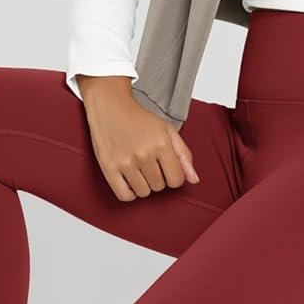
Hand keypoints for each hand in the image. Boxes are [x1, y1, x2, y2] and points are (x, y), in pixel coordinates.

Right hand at [77, 75, 199, 201]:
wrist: (110, 107)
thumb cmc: (140, 119)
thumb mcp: (168, 131)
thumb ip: (184, 155)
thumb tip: (194, 179)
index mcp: (161, 144)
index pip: (176, 180)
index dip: (173, 175)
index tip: (165, 167)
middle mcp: (144, 154)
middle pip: (159, 187)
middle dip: (157, 178)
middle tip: (149, 163)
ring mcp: (125, 162)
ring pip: (143, 193)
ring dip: (143, 185)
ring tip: (138, 169)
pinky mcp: (108, 167)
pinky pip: (124, 196)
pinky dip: (129, 193)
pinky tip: (129, 181)